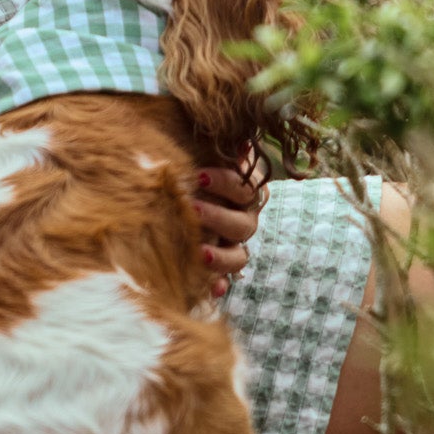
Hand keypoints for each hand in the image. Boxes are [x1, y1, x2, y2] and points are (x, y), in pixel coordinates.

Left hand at [191, 147, 269, 298]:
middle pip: (243, 224)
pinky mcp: (222, 264)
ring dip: (222, 256)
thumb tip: (241, 142)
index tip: (198, 177)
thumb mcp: (207, 151)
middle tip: (192, 210)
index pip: (244, 187)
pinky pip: (227, 279)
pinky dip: (220, 284)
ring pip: (239, 256)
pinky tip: (213, 290)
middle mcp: (245, 218)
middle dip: (218, 217)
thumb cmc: (197, 163)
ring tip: (200, 255)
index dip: (225, 182)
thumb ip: (222, 146)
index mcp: (245, 190)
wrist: (187, 187)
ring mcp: (235, 243)